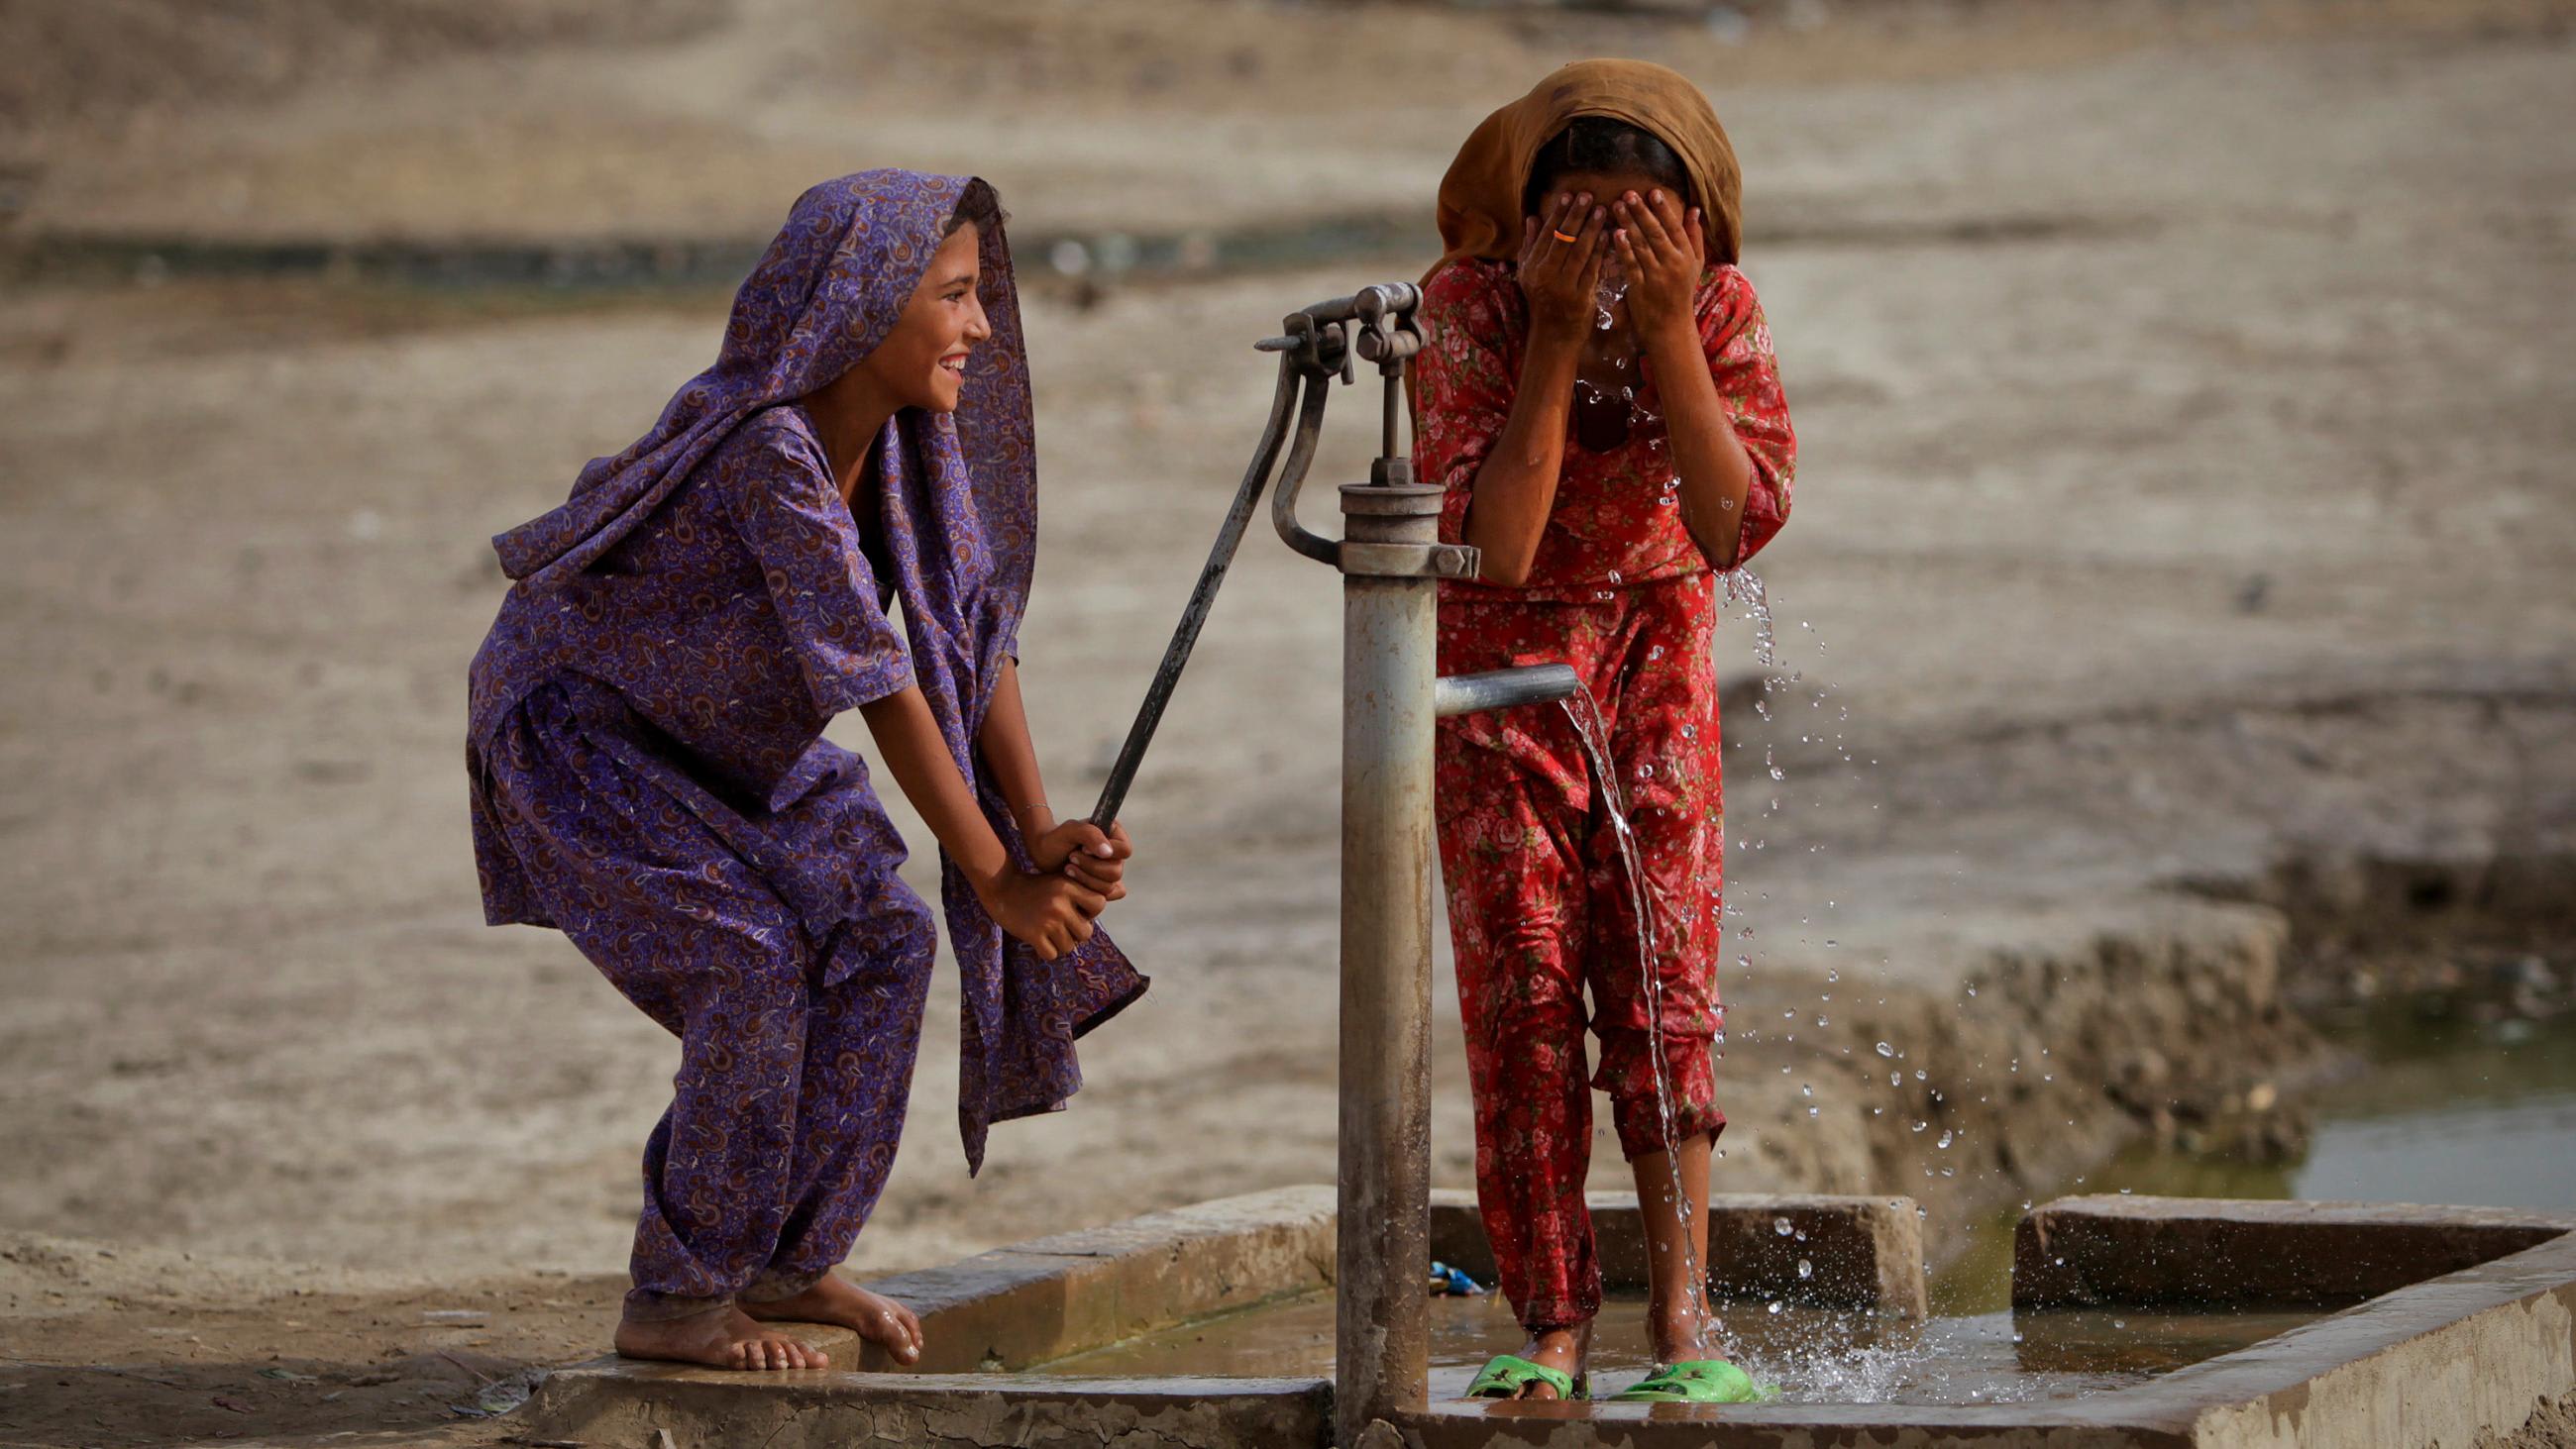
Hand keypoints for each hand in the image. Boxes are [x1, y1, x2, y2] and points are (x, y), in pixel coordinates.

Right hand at [983, 869, 1106, 962]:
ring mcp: (1047, 920)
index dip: (1091, 912)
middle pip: (1086, 932)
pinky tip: (1040, 940)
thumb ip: (1087, 888)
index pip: (1099, 905)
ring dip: (1061, 944)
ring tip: (1050, 934)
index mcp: (1069, 886)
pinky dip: (1047, 951)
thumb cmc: (1037, 886)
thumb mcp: (1062, 880)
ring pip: (1070, 946)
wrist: (1002, 888)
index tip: (1077, 911)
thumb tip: (1124, 892)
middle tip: (1062, 927)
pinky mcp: (1034, 934)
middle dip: (1076, 933)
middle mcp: (1060, 903)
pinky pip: (1052, 954)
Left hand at [1029, 818, 1131, 902]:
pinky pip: (1107, 896)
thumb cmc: (1055, 839)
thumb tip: (1108, 853)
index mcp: (1113, 834)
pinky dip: (1089, 891)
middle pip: (1116, 871)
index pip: (1124, 850)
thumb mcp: (1070, 831)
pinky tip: (1073, 882)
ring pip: (1110, 886)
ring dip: (1085, 878)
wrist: (1042, 855)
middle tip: (1071, 858)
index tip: (1083, 848)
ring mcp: (1109, 871)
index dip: (1105, 853)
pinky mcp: (1102, 886)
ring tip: (1068, 868)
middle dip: (1091, 867)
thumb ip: (1090, 835)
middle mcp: (1115, 854)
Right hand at [1516, 190, 1608, 342]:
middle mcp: (1545, 275)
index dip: (1558, 214)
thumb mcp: (1529, 274)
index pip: (1547, 234)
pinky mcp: (1581, 297)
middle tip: (1588, 196)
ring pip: (1579, 252)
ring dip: (1592, 229)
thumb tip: (1532, 219)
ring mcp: (1563, 287)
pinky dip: (1601, 252)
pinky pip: (1592, 269)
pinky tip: (1609, 236)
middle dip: (1576, 216)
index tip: (1569, 195)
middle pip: (1563, 239)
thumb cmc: (1542, 300)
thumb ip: (1530, 246)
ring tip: (1602, 210)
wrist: (1553, 335)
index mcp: (1532, 267)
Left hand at [1610, 189, 1705, 346]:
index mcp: (1686, 256)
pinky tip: (1615, 234)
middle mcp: (1673, 264)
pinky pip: (1630, 264)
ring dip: (1629, 224)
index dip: (1663, 209)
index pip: (1674, 227)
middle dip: (1642, 212)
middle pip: (1655, 233)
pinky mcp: (1640, 287)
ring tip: (1617, 206)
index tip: (1653, 191)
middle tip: (1628, 193)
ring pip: (1642, 246)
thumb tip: (1695, 209)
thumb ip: (1694, 236)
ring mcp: (1656, 276)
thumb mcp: (1695, 264)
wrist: (1670, 326)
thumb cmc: (1681, 292)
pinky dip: (1623, 249)